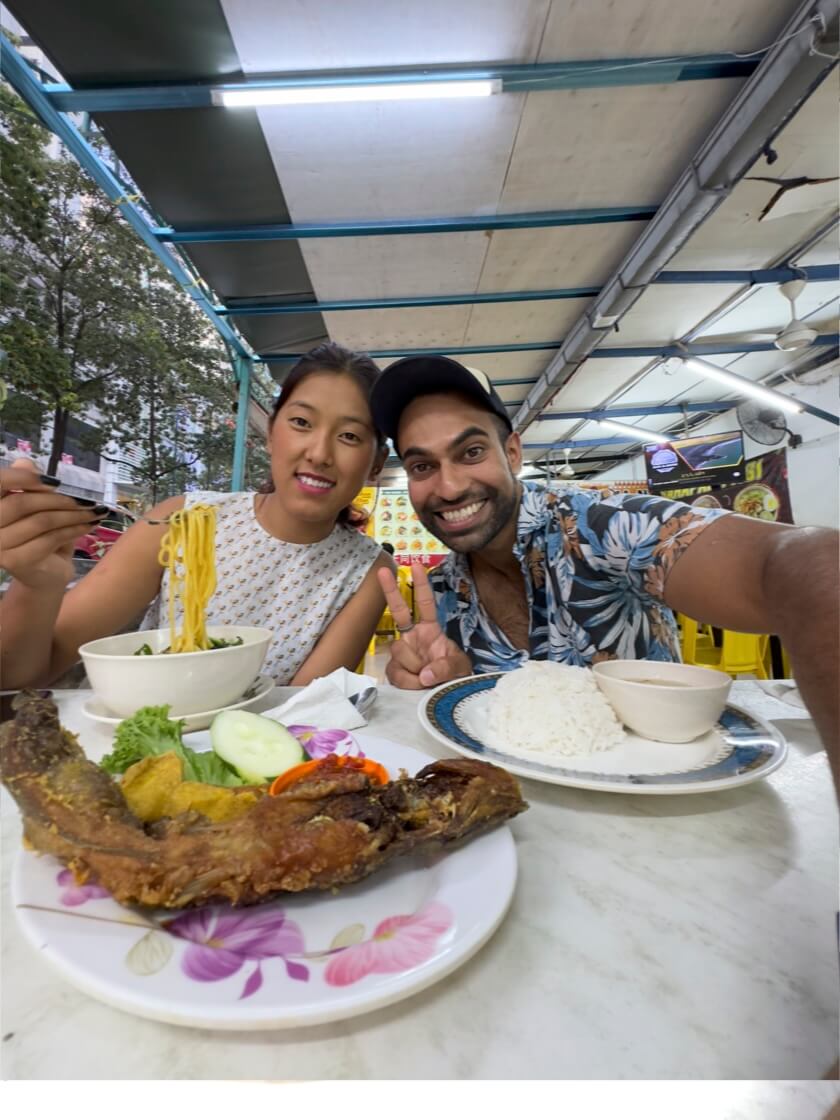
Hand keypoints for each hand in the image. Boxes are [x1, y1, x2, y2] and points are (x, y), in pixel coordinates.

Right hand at [0, 461, 102, 588]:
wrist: (45, 575)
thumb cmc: (39, 536)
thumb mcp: (38, 506)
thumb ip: (29, 484)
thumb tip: (26, 463)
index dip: (23, 477)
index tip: (55, 482)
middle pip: (23, 503)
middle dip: (59, 499)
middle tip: (87, 500)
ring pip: (40, 521)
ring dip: (73, 514)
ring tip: (94, 512)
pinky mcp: (14, 562)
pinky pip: (50, 538)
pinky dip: (74, 530)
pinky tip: (89, 525)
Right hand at [377, 562, 472, 688]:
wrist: (446, 695)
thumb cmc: (456, 675)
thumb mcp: (460, 668)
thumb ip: (446, 668)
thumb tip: (425, 675)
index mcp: (429, 629)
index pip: (425, 604)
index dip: (421, 585)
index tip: (417, 565)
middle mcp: (412, 637)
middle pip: (398, 611)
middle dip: (390, 590)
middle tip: (382, 571)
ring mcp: (401, 653)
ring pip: (398, 650)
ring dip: (414, 666)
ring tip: (427, 678)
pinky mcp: (394, 670)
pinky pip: (396, 673)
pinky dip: (408, 682)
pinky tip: (417, 685)